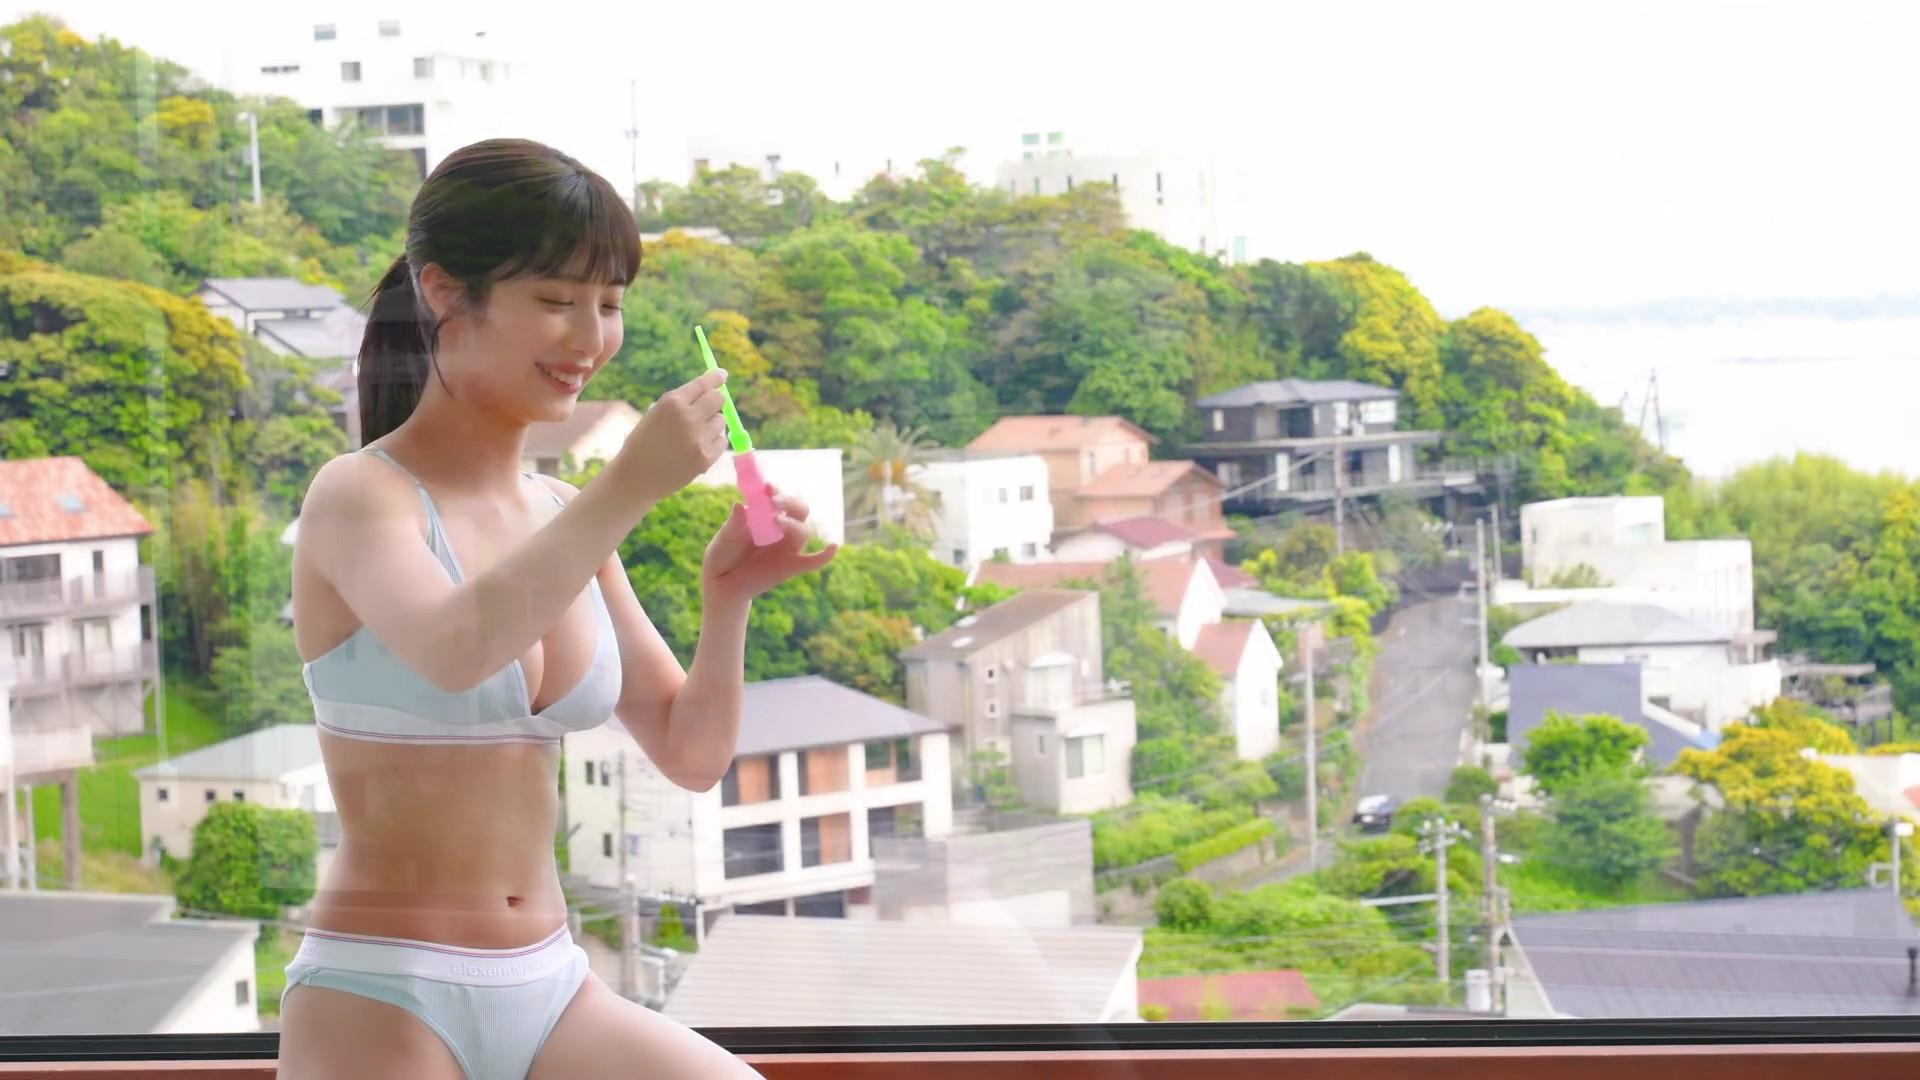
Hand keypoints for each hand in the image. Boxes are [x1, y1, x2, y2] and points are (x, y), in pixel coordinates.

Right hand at [608, 369, 729, 506]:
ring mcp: (698, 438)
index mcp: (672, 402)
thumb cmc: (644, 443)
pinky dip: (713, 443)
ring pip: (720, 421)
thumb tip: (711, 390)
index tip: (722, 375)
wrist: (635, 477)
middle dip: (715, 401)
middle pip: (718, 399)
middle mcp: (687, 417)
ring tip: (692, 435)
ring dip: (711, 424)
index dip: (715, 377)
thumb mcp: (656, 414)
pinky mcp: (705, 458)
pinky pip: (721, 442)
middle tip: (709, 408)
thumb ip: (681, 403)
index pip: (703, 384)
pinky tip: (696, 448)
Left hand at [701, 483, 837, 603]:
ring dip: (793, 524)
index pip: (779, 498)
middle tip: (774, 501)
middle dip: (789, 502)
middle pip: (799, 510)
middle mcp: (781, 529)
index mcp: (767, 515)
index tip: (767, 488)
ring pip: (803, 531)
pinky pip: (812, 561)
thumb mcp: (725, 537)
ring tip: (777, 521)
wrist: (721, 583)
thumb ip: (734, 523)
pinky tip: (833, 547)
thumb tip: (739, 505)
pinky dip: (824, 555)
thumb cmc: (723, 554)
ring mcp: (788, 548)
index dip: (776, 491)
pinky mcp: (791, 566)